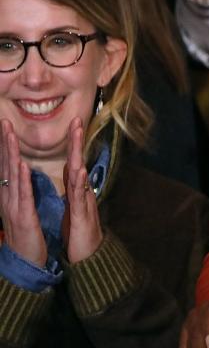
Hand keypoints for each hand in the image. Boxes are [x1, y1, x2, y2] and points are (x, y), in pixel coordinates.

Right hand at [0, 120, 46, 266]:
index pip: (7, 167)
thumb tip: (19, 175)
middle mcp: (7, 199)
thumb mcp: (22, 211)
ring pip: (11, 176)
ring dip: (11, 154)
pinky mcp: (23, 218)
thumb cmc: (27, 237)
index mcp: (10, 197)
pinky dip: (22, 179)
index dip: (6, 147)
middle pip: (5, 166)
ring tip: (10, 134)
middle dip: (5, 143)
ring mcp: (13, 208)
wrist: (25, 264)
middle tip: (4, 121)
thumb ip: (20, 193)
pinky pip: (22, 195)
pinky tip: (22, 165)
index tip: (7, 127)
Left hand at [61, 117, 102, 263]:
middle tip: (77, 121)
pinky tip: (80, 170)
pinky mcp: (82, 215)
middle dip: (77, 142)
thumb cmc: (78, 233)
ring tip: (78, 138)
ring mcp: (84, 202)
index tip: (71, 125)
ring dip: (79, 155)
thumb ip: (73, 190)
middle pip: (78, 162)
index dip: (71, 144)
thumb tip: (72, 174)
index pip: (72, 163)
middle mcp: (82, 192)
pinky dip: (80, 182)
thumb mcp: (73, 208)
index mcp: (75, 191)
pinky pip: (80, 196)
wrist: (90, 256)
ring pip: (81, 174)